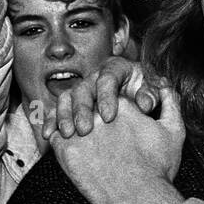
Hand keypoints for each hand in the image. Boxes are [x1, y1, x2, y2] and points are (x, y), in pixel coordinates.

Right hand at [41, 56, 159, 139]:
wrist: (139, 113)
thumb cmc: (148, 100)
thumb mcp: (154, 95)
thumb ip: (152, 95)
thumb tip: (145, 103)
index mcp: (116, 69)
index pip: (107, 78)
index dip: (106, 97)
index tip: (109, 117)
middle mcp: (96, 78)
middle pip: (83, 88)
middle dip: (83, 109)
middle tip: (86, 129)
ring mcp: (82, 91)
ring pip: (67, 98)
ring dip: (65, 116)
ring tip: (68, 133)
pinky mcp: (72, 106)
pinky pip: (56, 111)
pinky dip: (51, 121)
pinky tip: (49, 135)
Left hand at [49, 87, 185, 203]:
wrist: (141, 197)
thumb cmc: (158, 168)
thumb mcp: (174, 130)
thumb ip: (170, 103)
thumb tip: (163, 87)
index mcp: (121, 103)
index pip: (103, 93)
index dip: (101, 104)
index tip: (102, 117)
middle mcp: (98, 112)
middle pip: (81, 102)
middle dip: (80, 110)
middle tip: (83, 126)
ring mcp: (80, 130)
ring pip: (63, 116)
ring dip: (64, 121)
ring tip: (71, 135)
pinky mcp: (67, 151)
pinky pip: (52, 136)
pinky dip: (54, 137)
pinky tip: (60, 145)